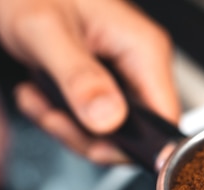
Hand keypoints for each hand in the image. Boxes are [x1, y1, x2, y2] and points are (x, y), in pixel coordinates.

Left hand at [0, 0, 180, 163]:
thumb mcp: (46, 31)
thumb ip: (78, 77)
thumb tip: (108, 119)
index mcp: (144, 50)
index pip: (163, 120)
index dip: (133, 144)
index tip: (94, 145)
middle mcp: (141, 66)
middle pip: (135, 133)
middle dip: (88, 136)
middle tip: (52, 117)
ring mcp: (125, 77)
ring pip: (110, 131)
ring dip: (68, 126)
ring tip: (39, 99)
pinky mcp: (107, 85)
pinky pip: (93, 121)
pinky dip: (62, 118)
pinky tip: (40, 95)